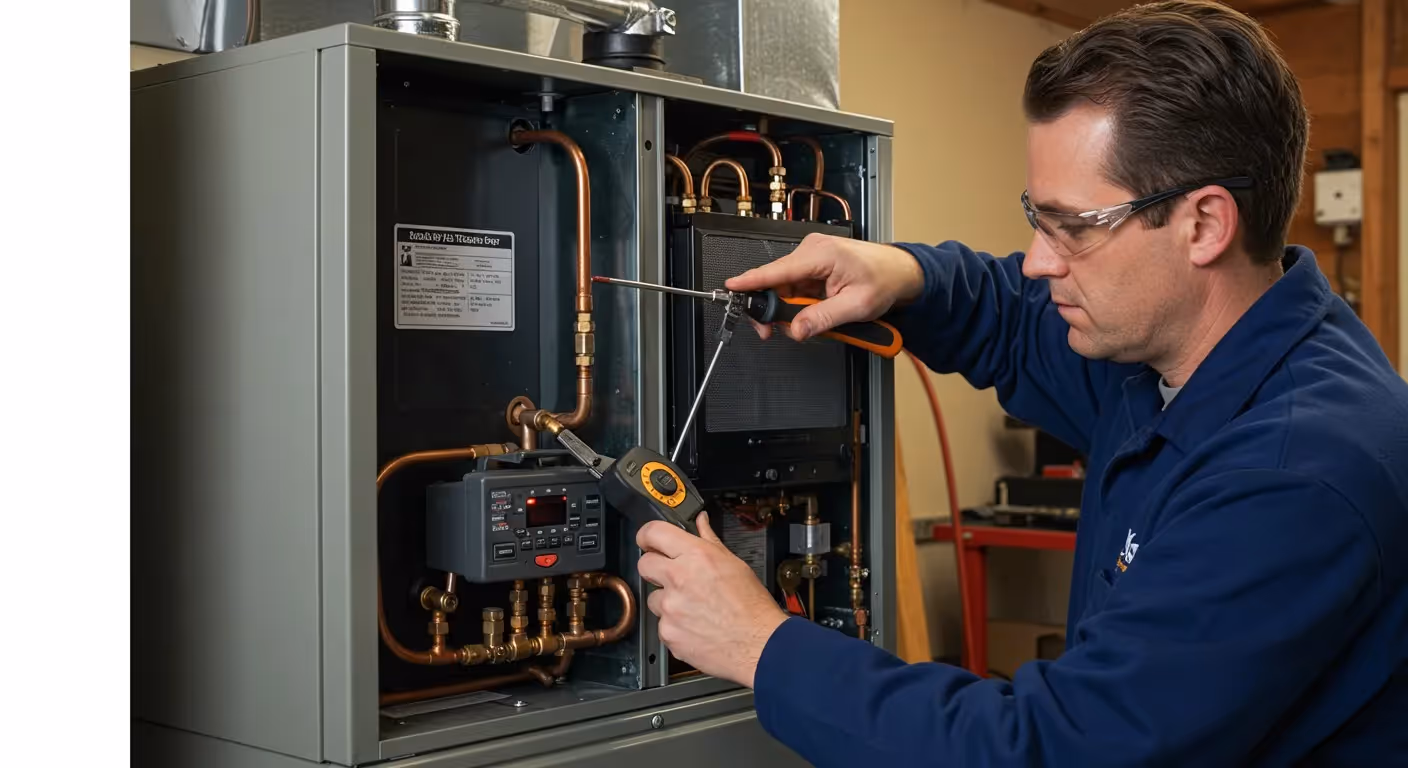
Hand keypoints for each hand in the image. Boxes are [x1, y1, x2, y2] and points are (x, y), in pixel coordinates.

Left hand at [636, 512, 787, 687]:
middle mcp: (679, 578)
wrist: (760, 644)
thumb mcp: (734, 564)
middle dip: (654, 568)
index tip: (647, 541)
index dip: (647, 536)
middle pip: (644, 564)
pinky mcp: (668, 633)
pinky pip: (662, 624)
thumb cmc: (752, 607)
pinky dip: (674, 626)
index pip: (653, 532)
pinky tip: (695, 625)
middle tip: (672, 576)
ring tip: (693, 608)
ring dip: (667, 601)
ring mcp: (671, 608)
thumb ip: (709, 541)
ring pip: (653, 598)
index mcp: (696, 556)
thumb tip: (701, 522)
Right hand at [724, 233, 923, 340]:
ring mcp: (811, 258)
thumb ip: (823, 319)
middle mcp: (812, 251)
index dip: (750, 282)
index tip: (731, 288)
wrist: (901, 272)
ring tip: (809, 323)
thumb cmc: (885, 279)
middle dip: (775, 310)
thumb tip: (796, 329)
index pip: (776, 270)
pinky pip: (795, 288)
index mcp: (820, 254)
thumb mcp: (856, 306)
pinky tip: (812, 312)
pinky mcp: (813, 267)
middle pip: (775, 283)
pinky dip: (798, 304)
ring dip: (789, 310)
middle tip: (776, 332)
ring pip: (784, 289)